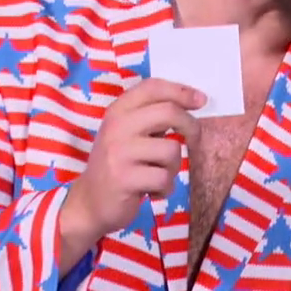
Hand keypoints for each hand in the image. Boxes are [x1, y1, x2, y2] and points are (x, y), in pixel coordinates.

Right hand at [61, 78, 206, 247]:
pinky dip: (165, 189)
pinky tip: (152, 192)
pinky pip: (164, 178)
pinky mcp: (124, 179)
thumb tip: (193, 101)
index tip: (201, 100)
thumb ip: (152, 118)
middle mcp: (116, 127)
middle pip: (168, 112)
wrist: (89, 203)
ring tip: (159, 175)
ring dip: (174, 167)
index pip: (152, 87)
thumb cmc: (117, 166)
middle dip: (190, 126)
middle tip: (194, 139)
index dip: (181, 91)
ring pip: (171, 150)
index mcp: (117, 111)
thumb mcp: (127, 134)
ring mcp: (119, 153)